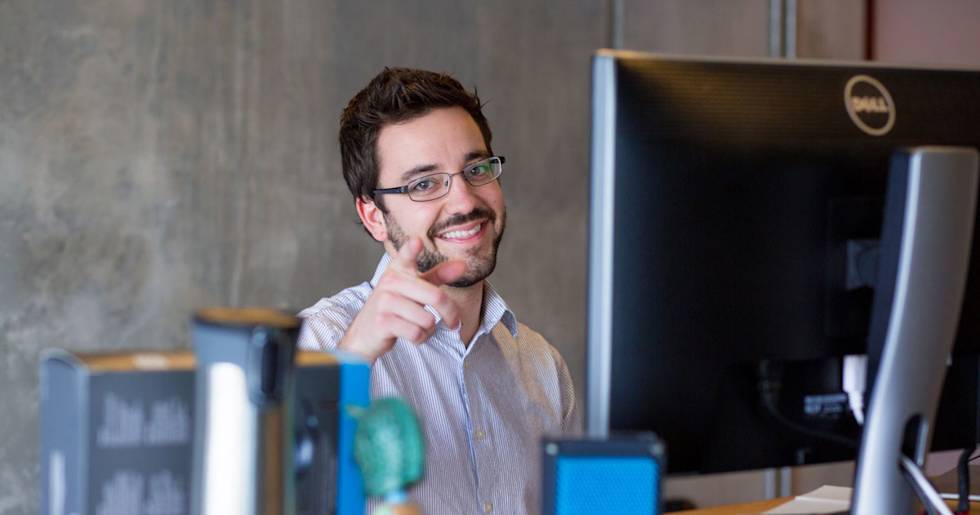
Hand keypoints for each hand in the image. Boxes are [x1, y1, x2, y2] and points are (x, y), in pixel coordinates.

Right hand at [339, 237, 465, 361]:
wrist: (365, 333)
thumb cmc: (395, 307)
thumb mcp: (414, 288)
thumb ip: (437, 276)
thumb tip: (462, 265)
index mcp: (398, 270)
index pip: (405, 257)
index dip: (411, 249)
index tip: (417, 241)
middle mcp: (390, 282)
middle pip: (435, 296)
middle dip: (450, 313)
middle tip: (454, 322)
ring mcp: (384, 302)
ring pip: (427, 319)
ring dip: (429, 330)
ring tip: (419, 327)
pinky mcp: (383, 322)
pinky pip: (416, 333)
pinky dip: (421, 338)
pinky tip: (413, 335)